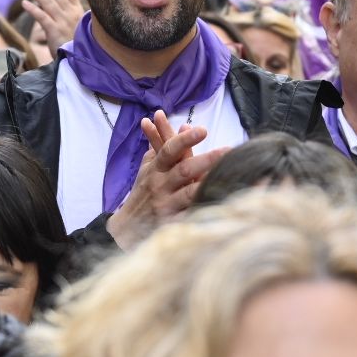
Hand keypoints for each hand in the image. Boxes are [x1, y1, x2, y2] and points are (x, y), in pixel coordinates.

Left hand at [20, 0, 84, 55]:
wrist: (80, 62)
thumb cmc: (76, 41)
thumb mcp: (76, 22)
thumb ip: (70, 7)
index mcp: (77, 10)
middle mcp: (72, 14)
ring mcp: (64, 22)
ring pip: (47, 2)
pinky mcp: (56, 32)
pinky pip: (42, 17)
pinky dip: (33, 9)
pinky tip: (24, 3)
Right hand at [106, 111, 230, 249]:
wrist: (126, 230)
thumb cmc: (142, 194)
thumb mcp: (148, 169)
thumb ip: (163, 147)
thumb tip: (183, 126)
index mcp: (155, 170)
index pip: (169, 150)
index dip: (184, 139)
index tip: (202, 129)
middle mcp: (160, 186)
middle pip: (184, 170)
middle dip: (206, 160)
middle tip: (228, 150)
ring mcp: (166, 206)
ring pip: (189, 193)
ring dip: (208, 183)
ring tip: (230, 175)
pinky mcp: (171, 225)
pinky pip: (191, 217)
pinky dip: (205, 211)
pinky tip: (223, 206)